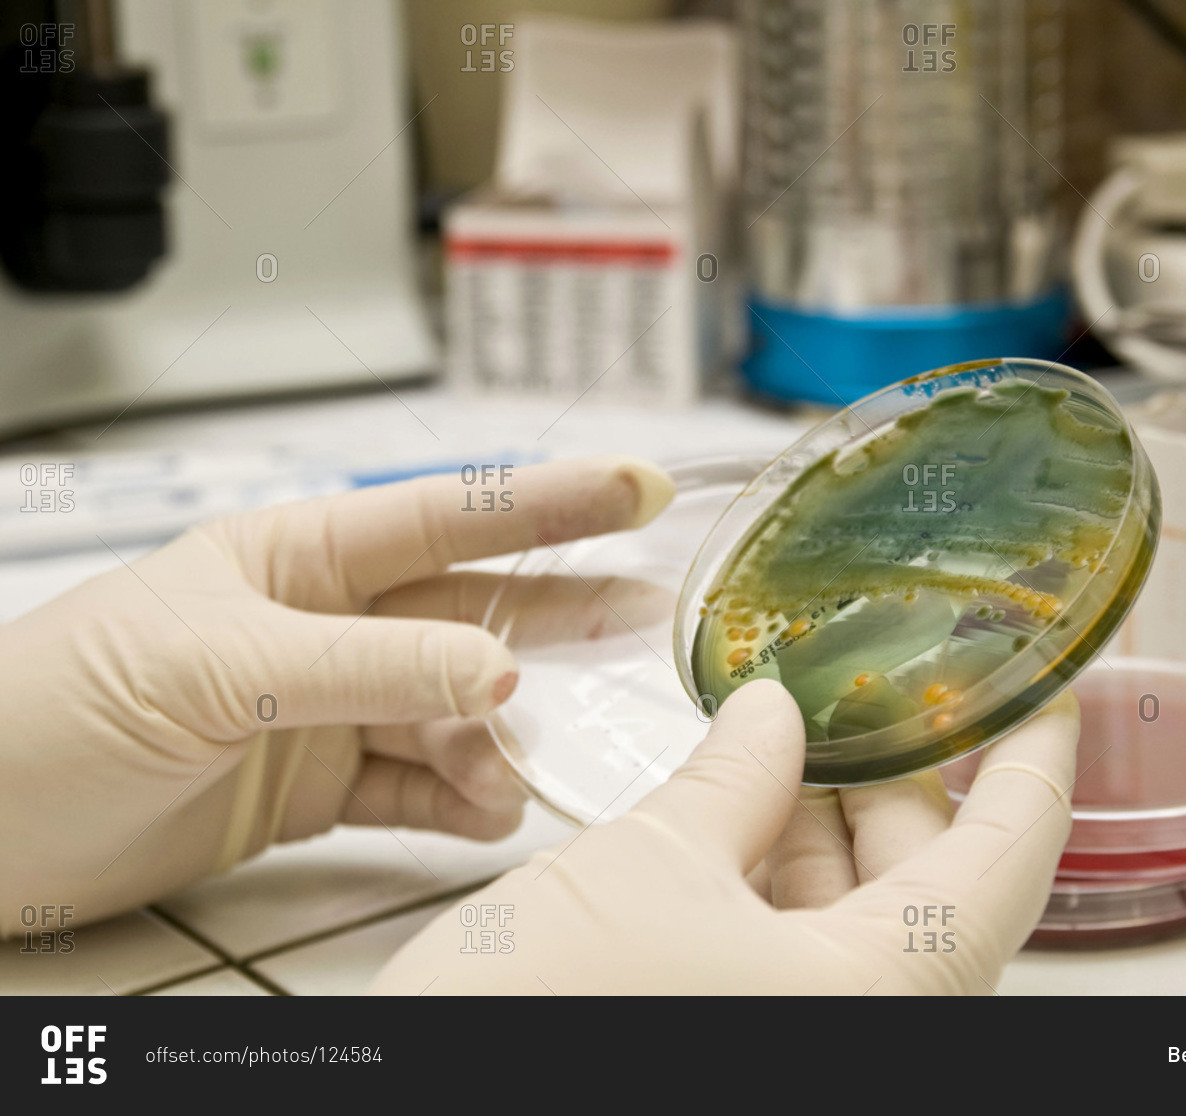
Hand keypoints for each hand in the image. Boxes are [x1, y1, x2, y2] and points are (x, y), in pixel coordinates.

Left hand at [0, 456, 673, 934]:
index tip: (635, 486)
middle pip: (470, 611)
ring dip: (494, 742)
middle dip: (559, 613)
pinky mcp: (316, 787)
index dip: (547, 501)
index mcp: (296, 556)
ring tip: (512, 772)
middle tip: (645, 617)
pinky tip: (482, 812)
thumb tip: (495, 671)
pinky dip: (457, 803)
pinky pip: (414, 790)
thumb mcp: (218, 667)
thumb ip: (364, 667)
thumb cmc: (53, 707)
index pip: (444, 515)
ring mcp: (325, 708)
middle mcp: (325, 625)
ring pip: (450, 714)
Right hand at [371, 681, 1078, 994]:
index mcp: (895, 996)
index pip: (1015, 850)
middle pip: (933, 881)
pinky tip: (736, 805)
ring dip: (824, 820)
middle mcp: (872, 1034)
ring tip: (787, 729)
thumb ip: (735, 778)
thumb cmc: (543, 1022)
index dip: (1034, 749)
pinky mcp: (747, 1041)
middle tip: (867, 682)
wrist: (418, 1108)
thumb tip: (774, 713)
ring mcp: (810, 1043)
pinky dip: (774, 875)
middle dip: (895, 773)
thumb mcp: (653, 866)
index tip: (1046, 682)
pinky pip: (797, 954)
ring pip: (859, 920)